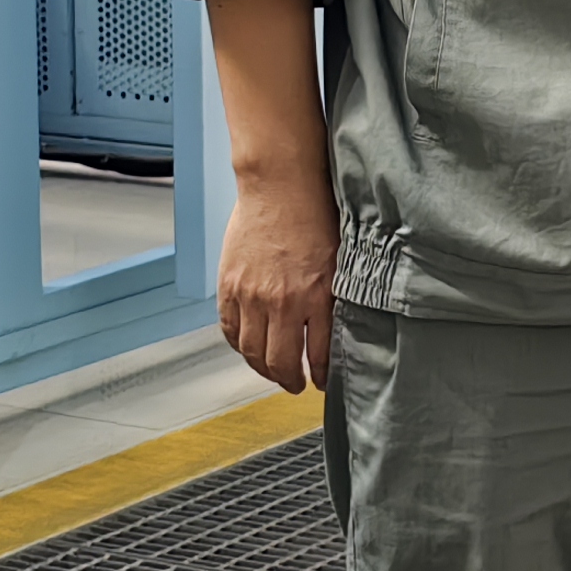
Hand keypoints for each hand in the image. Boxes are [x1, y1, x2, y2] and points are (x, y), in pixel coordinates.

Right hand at [220, 171, 337, 395]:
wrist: (280, 185)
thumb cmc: (316, 215)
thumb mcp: (342, 260)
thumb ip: (336, 297)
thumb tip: (340, 329)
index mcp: (318, 295)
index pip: (320, 354)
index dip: (320, 375)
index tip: (321, 382)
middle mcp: (283, 301)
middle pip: (281, 362)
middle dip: (290, 380)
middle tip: (295, 385)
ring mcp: (252, 295)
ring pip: (252, 351)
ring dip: (263, 368)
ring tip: (272, 371)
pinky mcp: (229, 285)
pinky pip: (229, 329)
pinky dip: (238, 344)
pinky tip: (249, 347)